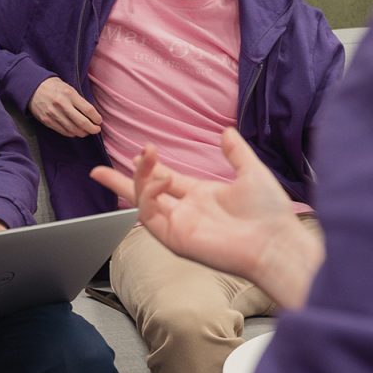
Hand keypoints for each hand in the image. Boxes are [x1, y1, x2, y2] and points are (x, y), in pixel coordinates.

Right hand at [29, 77, 102, 136]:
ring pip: (73, 130)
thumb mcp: (68, 88)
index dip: (96, 118)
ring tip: (87, 131)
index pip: (88, 110)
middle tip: (96, 129)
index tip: (99, 121)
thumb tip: (91, 114)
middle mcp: (62, 105)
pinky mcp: (47, 121)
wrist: (32, 88)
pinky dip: (72, 133)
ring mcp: (54, 114)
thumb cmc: (53, 86)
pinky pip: (63, 131)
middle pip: (82, 122)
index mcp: (69, 94)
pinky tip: (76, 131)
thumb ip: (78, 100)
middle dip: (92, 129)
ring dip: (83, 133)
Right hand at [90, 128, 323, 308]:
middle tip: (97, 170)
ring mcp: (178, 225)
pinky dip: (148, 196)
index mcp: (200, 195)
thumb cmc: (269, 212)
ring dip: (139, 179)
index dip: (149, 167)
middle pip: (143, 194)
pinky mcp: (175, 238)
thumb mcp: (252, 171)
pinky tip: (159, 180)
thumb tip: (226, 131)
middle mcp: (185, 211)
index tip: (137, 151)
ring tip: (144, 158)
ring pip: (142, 202)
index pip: (165, 179)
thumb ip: (236, 152)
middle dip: (120, 182)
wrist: (275, 241)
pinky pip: (149, 217)